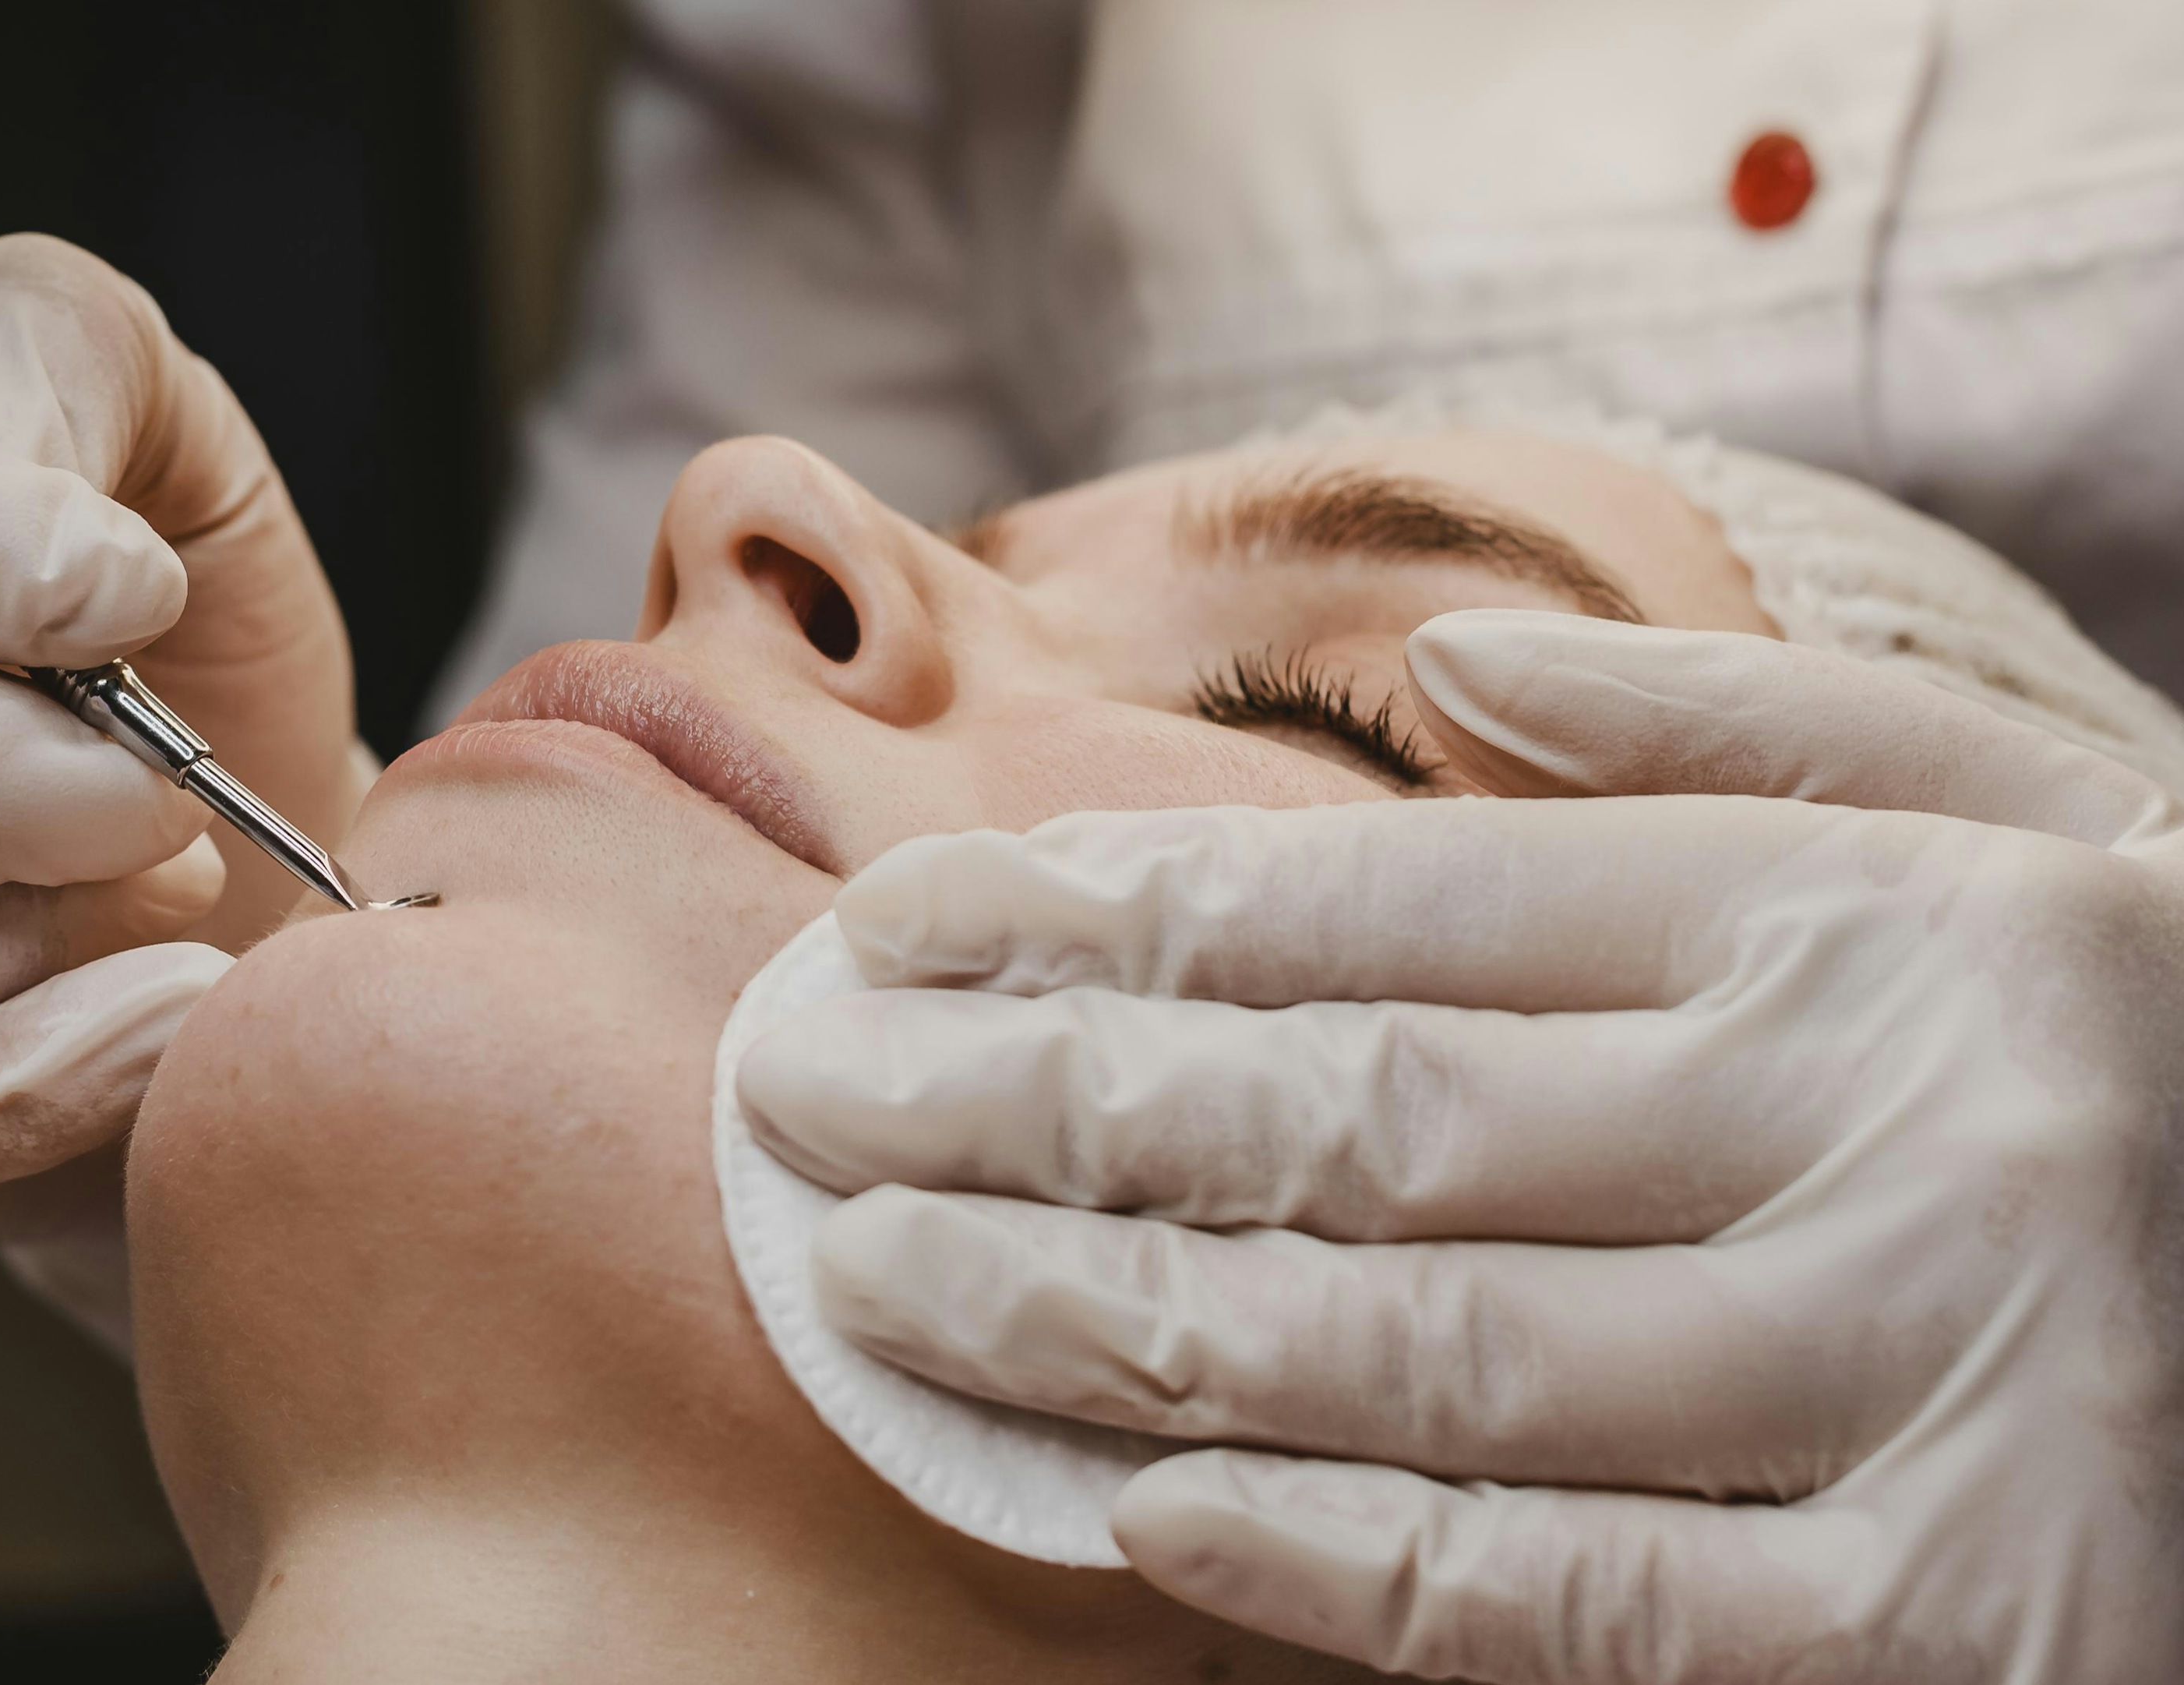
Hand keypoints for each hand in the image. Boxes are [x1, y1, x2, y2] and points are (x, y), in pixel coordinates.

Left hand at [737, 610, 2183, 1681]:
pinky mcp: (1957, 1634)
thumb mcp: (2016, 826)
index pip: (1380, 911)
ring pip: (1408, 1353)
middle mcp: (1872, 1126)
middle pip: (1343, 1117)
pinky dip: (1336, 1564)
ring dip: (1100, 1327)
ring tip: (872, 1285)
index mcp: (1850, 920)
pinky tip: (1129, 1508)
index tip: (895, 926)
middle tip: (801, 1101)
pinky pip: (1571, 1601)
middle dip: (1028, 1107)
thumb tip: (1446, 668)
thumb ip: (1732, 738)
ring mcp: (1917, 1389)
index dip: (1101, 918)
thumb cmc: (2172, 1044)